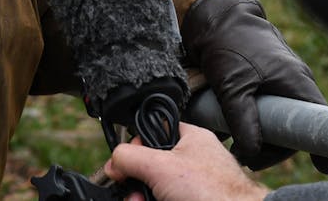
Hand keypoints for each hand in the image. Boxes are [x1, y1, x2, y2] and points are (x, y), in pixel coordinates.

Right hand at [104, 122, 268, 200]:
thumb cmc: (213, 192)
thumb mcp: (159, 166)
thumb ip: (129, 157)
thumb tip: (114, 162)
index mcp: (191, 138)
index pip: (153, 133)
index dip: (135, 148)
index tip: (124, 165)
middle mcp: (195, 160)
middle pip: (152, 165)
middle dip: (136, 180)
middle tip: (131, 191)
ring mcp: (197, 185)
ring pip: (159, 186)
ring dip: (143, 196)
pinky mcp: (197, 200)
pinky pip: (169, 198)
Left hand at [181, 0, 327, 171]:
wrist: (214, 15)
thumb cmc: (228, 43)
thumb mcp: (233, 85)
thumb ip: (243, 119)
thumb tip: (251, 152)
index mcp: (296, 81)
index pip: (316, 122)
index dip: (319, 145)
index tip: (323, 167)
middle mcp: (292, 81)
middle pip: (292, 125)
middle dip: (273, 147)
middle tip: (248, 159)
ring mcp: (277, 78)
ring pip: (275, 115)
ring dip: (258, 134)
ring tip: (236, 149)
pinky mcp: (260, 77)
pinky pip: (261, 104)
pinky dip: (249, 118)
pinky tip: (228, 130)